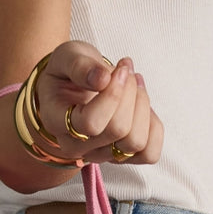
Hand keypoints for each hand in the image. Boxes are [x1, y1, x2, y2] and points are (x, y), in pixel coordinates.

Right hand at [32, 40, 163, 165]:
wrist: (71, 90)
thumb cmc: (68, 73)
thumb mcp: (67, 56)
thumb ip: (80, 65)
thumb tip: (102, 78)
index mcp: (58, 122)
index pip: (91, 123)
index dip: (113, 95)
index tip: (119, 69)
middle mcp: (77, 146)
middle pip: (118, 130)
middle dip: (130, 92)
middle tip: (125, 71)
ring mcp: (100, 155)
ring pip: (135, 142)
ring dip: (143, 106)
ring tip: (134, 83)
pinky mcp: (122, 157)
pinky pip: (149, 154)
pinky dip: (154, 127)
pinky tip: (142, 106)